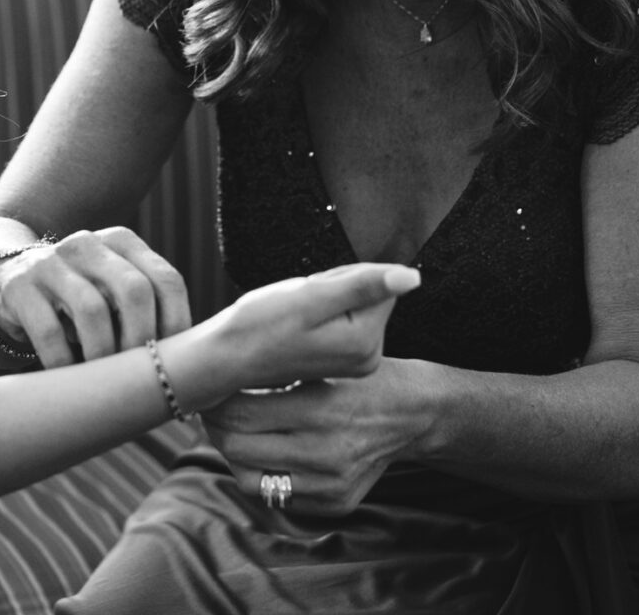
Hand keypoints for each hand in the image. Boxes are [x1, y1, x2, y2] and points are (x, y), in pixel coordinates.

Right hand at [0, 226, 191, 367]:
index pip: (167, 280)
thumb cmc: (83, 301)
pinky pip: (49, 330)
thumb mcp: (115, 294)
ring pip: (92, 309)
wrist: (12, 281)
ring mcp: (51, 261)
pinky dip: (64, 362)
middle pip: (133, 291)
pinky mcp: (19, 286)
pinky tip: (69, 376)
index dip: (177, 326)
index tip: (173, 364)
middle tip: (138, 376)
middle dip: (141, 340)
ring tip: (103, 378)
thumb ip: (150, 313)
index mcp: (124, 242)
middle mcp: (89, 244)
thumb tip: (197, 373)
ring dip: (103, 354)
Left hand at [205, 352, 429, 517]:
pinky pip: (277, 497)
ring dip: (234, 456)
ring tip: (236, 433)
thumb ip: (274, 372)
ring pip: (250, 480)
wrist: (411, 414)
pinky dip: (263, 475)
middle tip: (213, 411)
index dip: (215, 403)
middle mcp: (324, 451)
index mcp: (318, 407)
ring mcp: (329, 483)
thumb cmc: (359, 379)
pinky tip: (266, 452)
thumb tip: (218, 375)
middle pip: (238, 448)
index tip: (209, 391)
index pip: (240, 414)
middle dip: (216, 428)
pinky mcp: (335, 503)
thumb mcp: (321, 365)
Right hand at [216, 262, 417, 393]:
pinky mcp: (341, 362)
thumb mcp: (310, 298)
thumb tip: (413, 277)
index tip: (311, 294)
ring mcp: (356, 363)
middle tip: (298, 304)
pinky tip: (296, 327)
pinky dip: (318, 314)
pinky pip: (340, 320)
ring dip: (322, 300)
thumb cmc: (258, 326)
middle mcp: (369, 357)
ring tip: (294, 316)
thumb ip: (362, 286)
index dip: (340, 276)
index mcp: (365, 341)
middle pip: (367, 295)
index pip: (377, 282)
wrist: (225, 360)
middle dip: (332, 289)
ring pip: (352, 304)